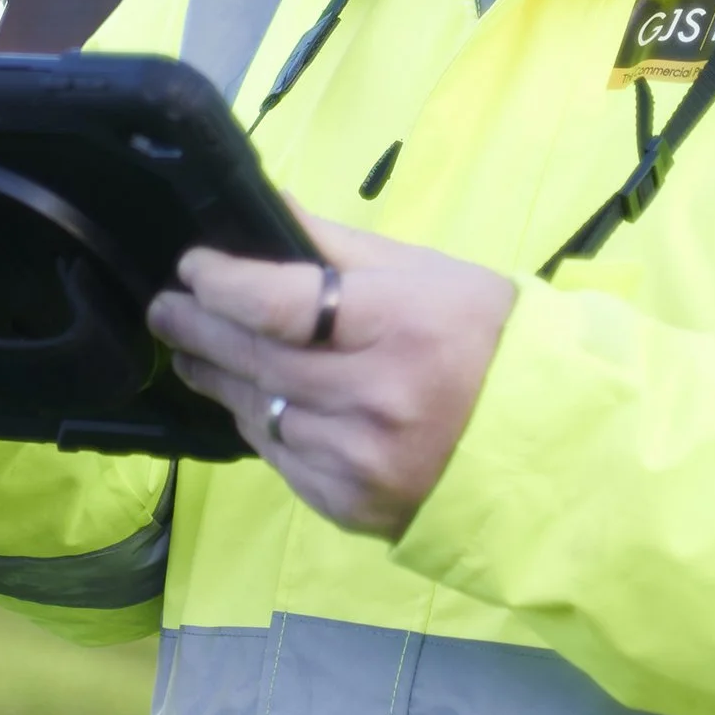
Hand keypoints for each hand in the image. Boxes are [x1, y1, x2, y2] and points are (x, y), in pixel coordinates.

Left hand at [148, 211, 515, 539]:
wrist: (548, 442)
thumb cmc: (487, 341)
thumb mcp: (428, 274)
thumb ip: (340, 245)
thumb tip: (266, 209)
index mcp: (399, 324)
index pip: (281, 304)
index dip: (222, 284)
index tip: (192, 268)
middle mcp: (376, 397)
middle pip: (256, 359)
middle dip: (198, 329)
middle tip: (166, 309)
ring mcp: (361, 460)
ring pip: (259, 413)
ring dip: (220, 379)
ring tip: (197, 352)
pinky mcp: (352, 505)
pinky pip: (281, 459)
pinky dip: (261, 426)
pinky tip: (253, 402)